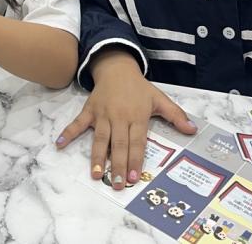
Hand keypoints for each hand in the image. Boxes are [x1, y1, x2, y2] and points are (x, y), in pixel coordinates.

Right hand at [55, 49, 196, 189]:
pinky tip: (59, 145)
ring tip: (95, 175)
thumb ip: (176, 116)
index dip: (135, 159)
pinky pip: (77, 123)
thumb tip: (192, 130)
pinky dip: (68, 133)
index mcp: (137, 116)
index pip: (137, 141)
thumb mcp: (160, 99)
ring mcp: (102, 114)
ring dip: (96, 157)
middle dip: (118, 165)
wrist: (117, 67)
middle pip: (118, 144)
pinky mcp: (89, 110)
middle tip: (116, 184)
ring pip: (99, 138)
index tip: (133, 177)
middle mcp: (119, 117)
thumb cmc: (139, 88)